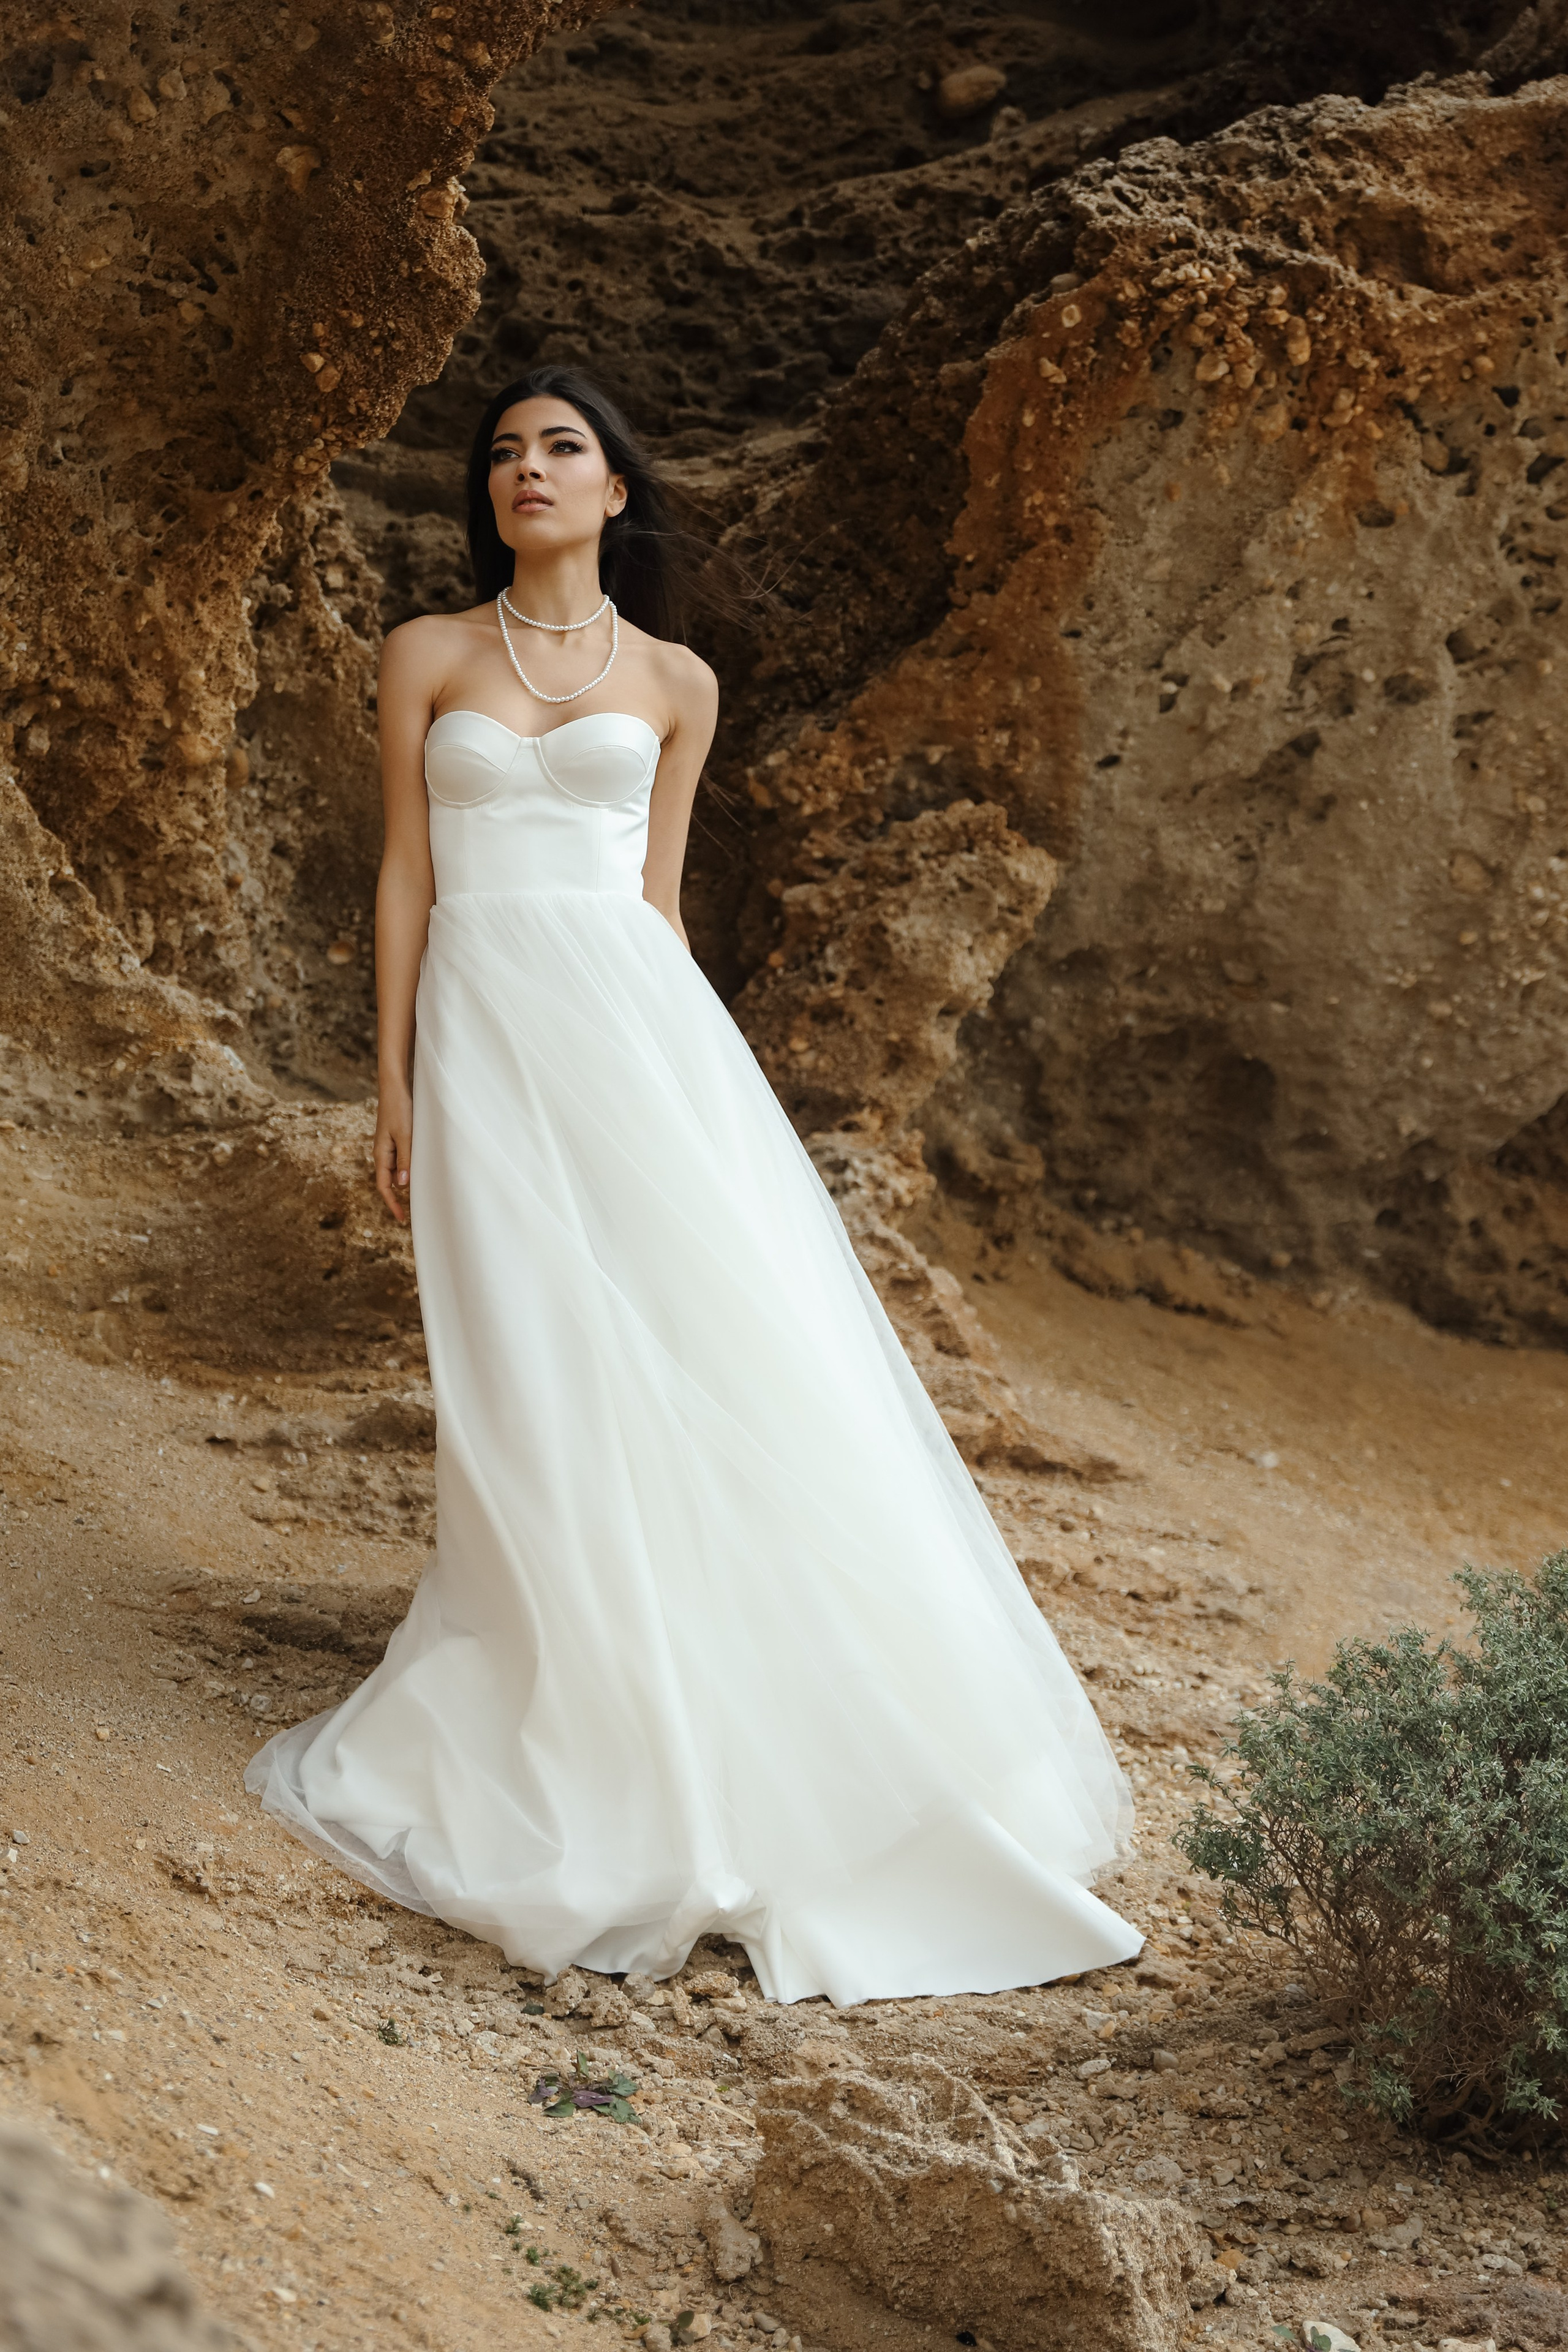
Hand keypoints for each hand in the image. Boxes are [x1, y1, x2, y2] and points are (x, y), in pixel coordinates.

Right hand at [375, 1083, 411, 1223]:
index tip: (403, 1218)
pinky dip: (410, 1168)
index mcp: (381, 1154)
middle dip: (400, 1197)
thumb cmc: (400, 1109)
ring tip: (422, 1194)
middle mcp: (383, 1153)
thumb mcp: (405, 1135)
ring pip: (397, 1171)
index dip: (393, 1203)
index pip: (384, 1186)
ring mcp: (389, 1146)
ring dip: (407, 1182)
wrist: (396, 1087)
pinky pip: (402, 1160)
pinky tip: (421, 1171)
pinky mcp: (396, 1139)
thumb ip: (405, 1159)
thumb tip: (403, 1184)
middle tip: (416, 1210)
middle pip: (390, 1181)